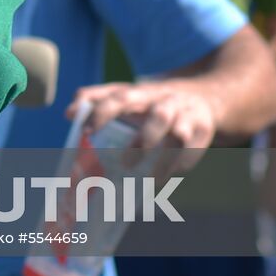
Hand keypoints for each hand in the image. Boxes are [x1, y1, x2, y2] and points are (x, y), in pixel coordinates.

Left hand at [70, 81, 217, 171]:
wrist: (206, 94)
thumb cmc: (154, 100)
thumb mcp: (130, 94)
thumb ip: (98, 99)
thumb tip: (69, 113)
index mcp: (143, 92)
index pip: (121, 96)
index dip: (103, 112)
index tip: (86, 131)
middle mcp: (167, 101)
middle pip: (158, 116)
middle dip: (143, 140)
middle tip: (124, 163)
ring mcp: (188, 116)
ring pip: (179, 137)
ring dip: (164, 161)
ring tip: (150, 182)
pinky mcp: (204, 131)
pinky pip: (194, 151)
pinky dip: (181, 166)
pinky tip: (167, 178)